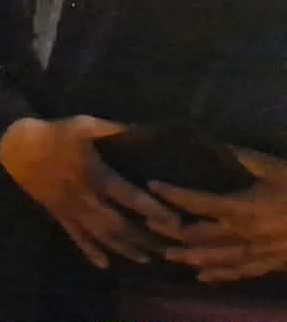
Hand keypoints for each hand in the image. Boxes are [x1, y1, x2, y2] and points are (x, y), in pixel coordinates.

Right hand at [0, 116, 178, 267]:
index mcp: (95, 174)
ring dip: (123, 248)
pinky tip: (104, 264)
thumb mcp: (84, 125)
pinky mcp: (58, 213)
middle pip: (118, 223)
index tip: (175, 223)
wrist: (16, 146)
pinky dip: (89, 251)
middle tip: (168, 249)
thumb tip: (144, 131)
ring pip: (100, 234)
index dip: (153, 210)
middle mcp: (85, 196)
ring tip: (146, 259)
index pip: (130, 197)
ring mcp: (70, 208)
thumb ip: (114, 129)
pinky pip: (75, 235)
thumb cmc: (54, 134)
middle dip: (144, 238)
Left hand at [152, 148, 286, 282]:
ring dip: (189, 257)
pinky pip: (240, 273)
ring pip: (215, 259)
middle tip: (147, 223)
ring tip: (167, 255)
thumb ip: (244, 157)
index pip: (196, 202)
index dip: (173, 194)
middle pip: (198, 235)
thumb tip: (220, 142)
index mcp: (241, 207)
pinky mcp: (271, 264)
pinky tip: (203, 278)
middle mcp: (243, 234)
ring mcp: (257, 252)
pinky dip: (220, 276)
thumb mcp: (274, 168)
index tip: (152, 184)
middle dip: (171, 229)